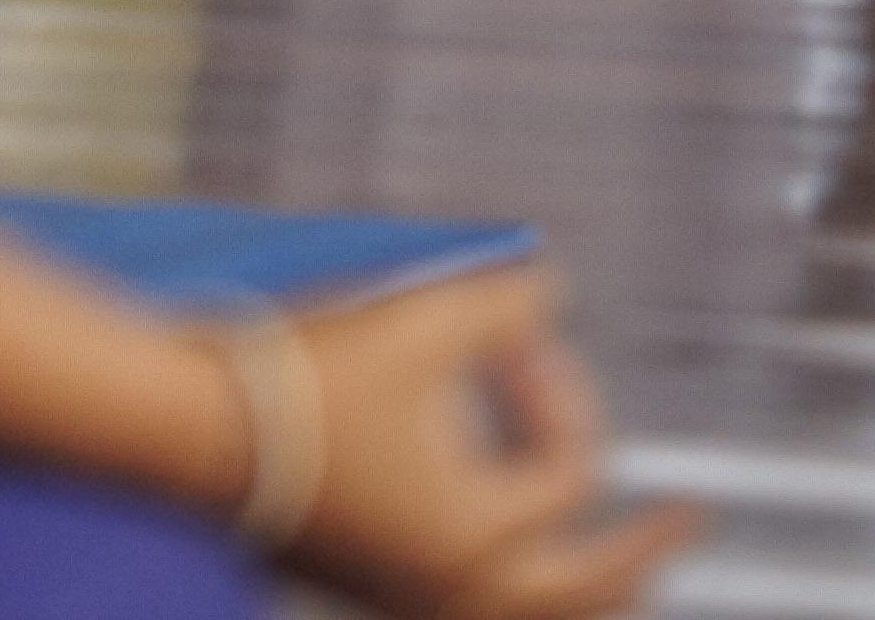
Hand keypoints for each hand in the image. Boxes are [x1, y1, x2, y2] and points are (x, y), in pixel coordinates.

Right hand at [261, 264, 698, 618]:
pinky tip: (502, 544)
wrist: (189, 428)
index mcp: (482, 536)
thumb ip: (507, 306)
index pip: (571, 468)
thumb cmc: (305, 383)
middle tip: (685, 522)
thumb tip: (554, 289)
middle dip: (640, 556)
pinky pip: (468, 608)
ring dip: (578, 586)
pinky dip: (510, 588)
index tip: (516, 328)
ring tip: (608, 562)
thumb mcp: (421, 325)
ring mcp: (408, 594)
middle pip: (583, 596)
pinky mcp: (366, 584)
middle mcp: (455, 585)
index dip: (557, 386)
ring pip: (526, 617)